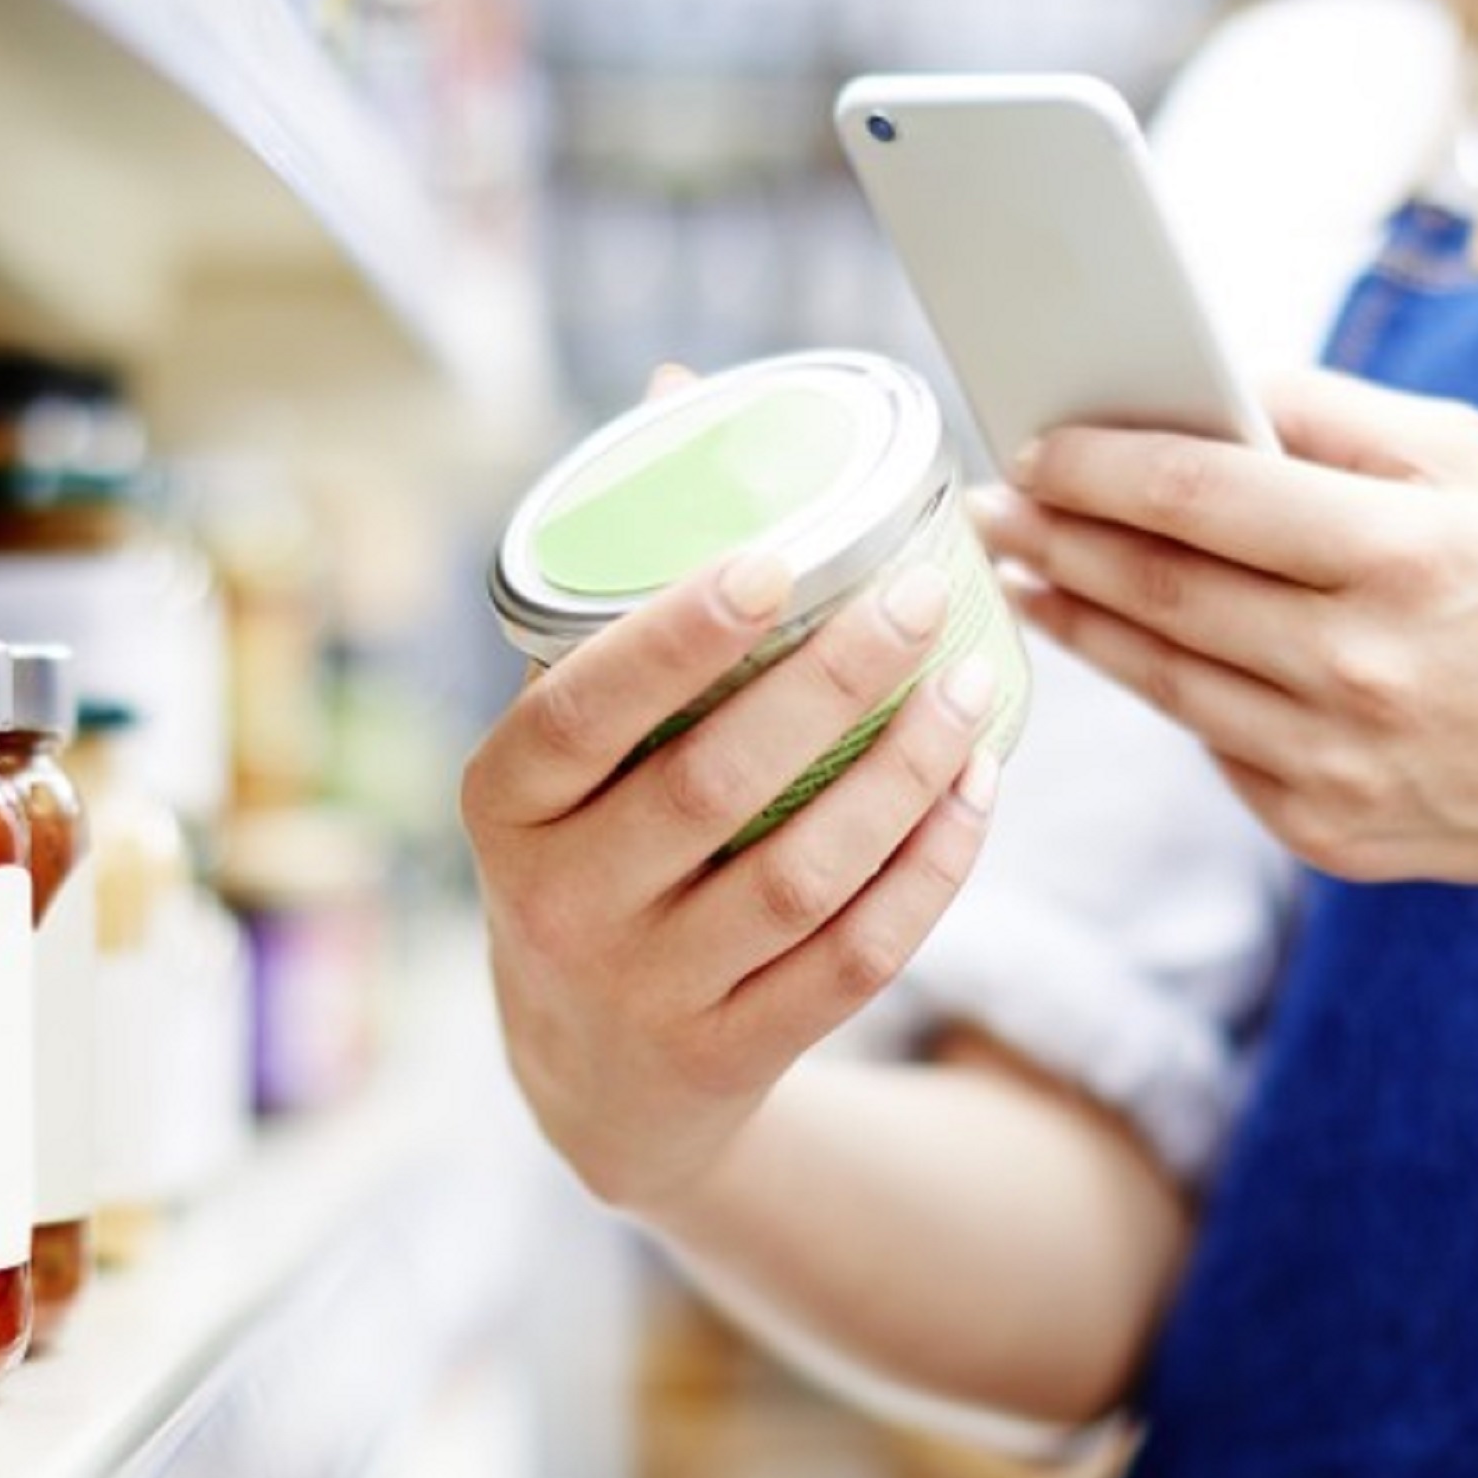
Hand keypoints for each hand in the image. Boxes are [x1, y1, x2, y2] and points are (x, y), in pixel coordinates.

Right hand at [460, 546, 1003, 1215]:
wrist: (595, 1079)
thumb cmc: (590, 853)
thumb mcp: (563, 753)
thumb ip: (617, 595)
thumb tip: (676, 397)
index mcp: (501, 804)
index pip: (577, 713)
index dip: (675, 639)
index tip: (776, 560)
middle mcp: (559, 903)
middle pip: (710, 786)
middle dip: (830, 683)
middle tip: (918, 598)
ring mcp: (644, 989)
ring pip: (798, 878)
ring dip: (902, 776)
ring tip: (968, 688)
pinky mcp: (727, 1055)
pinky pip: (851, 961)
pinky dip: (928, 872)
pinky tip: (976, 791)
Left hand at [978, 366, 1477, 902]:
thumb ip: (1341, 418)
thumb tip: (1206, 383)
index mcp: (1407, 554)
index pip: (1205, 496)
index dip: (1099, 466)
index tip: (1031, 441)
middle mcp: (1363, 666)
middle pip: (1160, 589)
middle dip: (1057, 537)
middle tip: (989, 505)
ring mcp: (1339, 763)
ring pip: (1163, 679)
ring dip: (1077, 618)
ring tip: (1024, 569)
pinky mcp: (1327, 834)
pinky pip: (1214, 748)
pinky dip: (1164, 690)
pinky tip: (1118, 645)